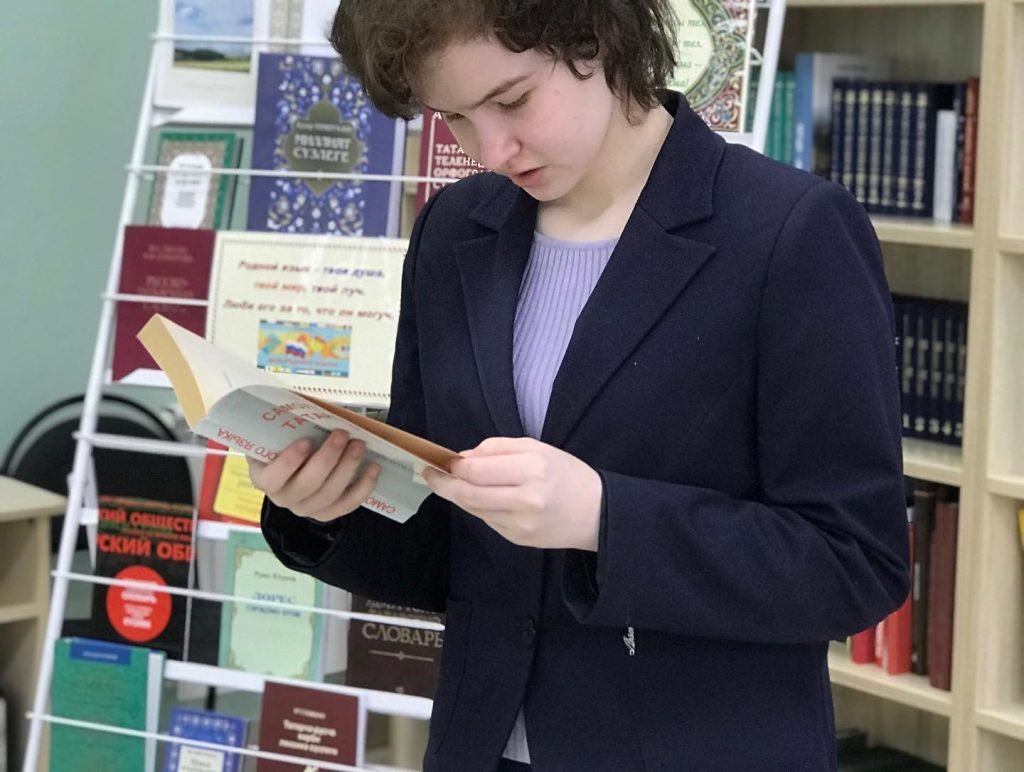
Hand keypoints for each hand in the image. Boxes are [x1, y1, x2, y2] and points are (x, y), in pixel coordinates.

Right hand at [247, 430, 380, 522]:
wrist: (295, 467)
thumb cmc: (287, 444)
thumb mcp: (280, 434)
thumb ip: (289, 425)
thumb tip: (315, 408)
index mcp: (264, 478)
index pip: (272, 478)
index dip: (288, 462)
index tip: (305, 441)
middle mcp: (284, 498)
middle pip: (307, 484)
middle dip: (328, 458)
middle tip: (342, 434)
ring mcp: (307, 508)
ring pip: (329, 494)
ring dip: (347, 468)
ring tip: (359, 445)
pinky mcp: (328, 513)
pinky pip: (348, 504)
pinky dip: (364, 487)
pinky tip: (373, 468)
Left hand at [422, 437, 601, 550]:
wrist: (597, 513)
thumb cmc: (566, 474)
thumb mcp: (536, 448)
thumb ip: (497, 449)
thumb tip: (463, 458)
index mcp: (532, 470)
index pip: (476, 471)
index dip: (454, 466)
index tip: (442, 460)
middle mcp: (525, 500)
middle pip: (468, 494)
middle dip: (444, 484)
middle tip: (429, 474)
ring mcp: (520, 525)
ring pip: (473, 510)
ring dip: (456, 496)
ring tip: (446, 484)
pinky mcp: (518, 540)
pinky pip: (487, 520)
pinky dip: (478, 507)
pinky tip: (478, 498)